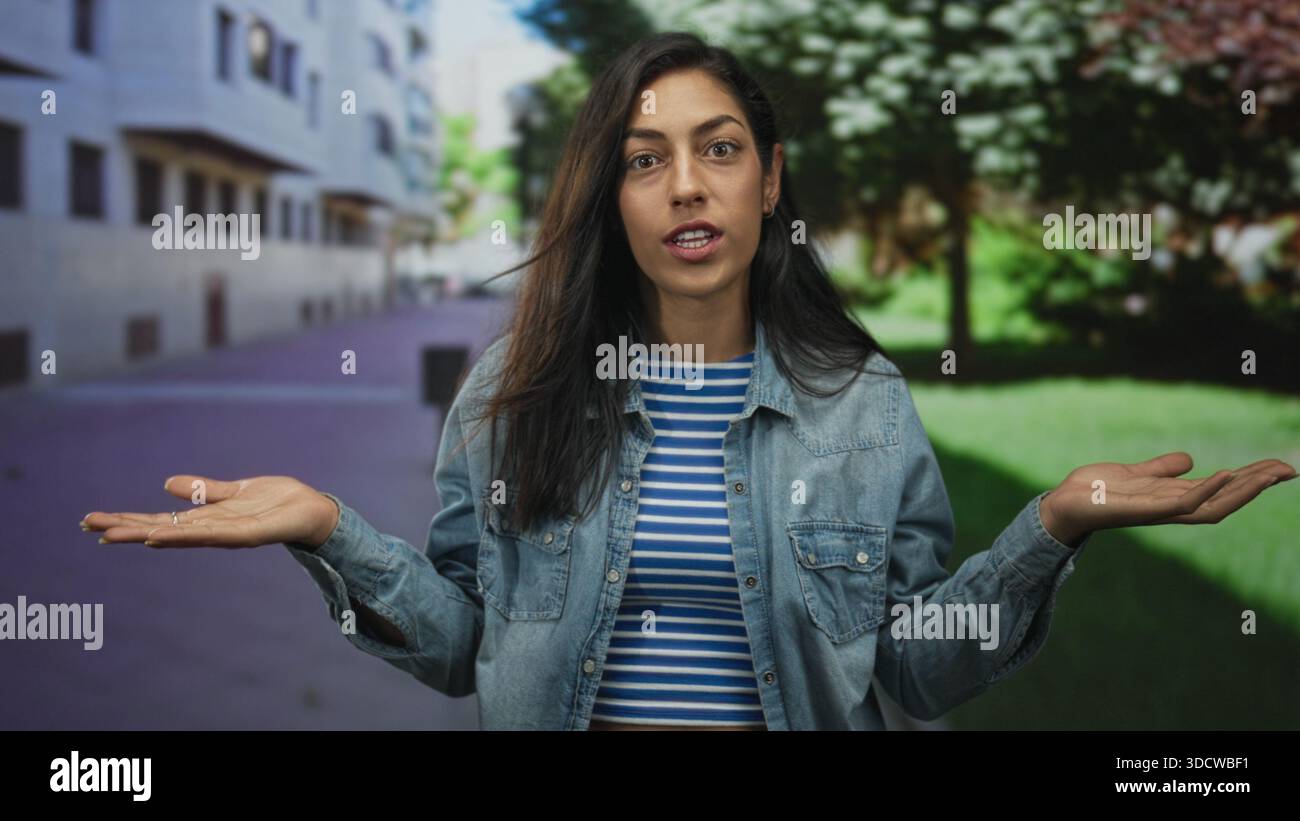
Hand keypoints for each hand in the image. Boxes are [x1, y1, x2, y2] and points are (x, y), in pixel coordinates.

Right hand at [80, 475, 340, 548]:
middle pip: (160, 529)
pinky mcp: (247, 534)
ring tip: (113, 534)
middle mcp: (211, 529)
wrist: (313, 509)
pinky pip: (211, 535)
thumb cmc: (277, 501)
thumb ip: (203, 490)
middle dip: (125, 528)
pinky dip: (184, 535)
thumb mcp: (234, 490)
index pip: (159, 520)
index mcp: (206, 518)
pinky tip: (160, 535)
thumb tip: (167, 485)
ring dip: (145, 534)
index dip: (128, 520)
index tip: (94, 520)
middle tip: (89, 527)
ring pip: (178, 535)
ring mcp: (226, 534)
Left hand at [1040, 452, 1295, 546]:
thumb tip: (1190, 460)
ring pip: (1212, 505)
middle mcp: (1171, 508)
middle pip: (1226, 500)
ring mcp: (1158, 511)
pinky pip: (1182, 503)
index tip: (1281, 467)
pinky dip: (1206, 490)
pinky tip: (1226, 473)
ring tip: (1268, 473)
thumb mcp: (1135, 473)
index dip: (1251, 481)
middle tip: (1289, 469)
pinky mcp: (1141, 510)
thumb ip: (1162, 469)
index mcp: (1172, 498)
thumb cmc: (1095, 491)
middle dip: (1258, 486)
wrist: (1061, 504)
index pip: (1222, 491)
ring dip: (1242, 490)